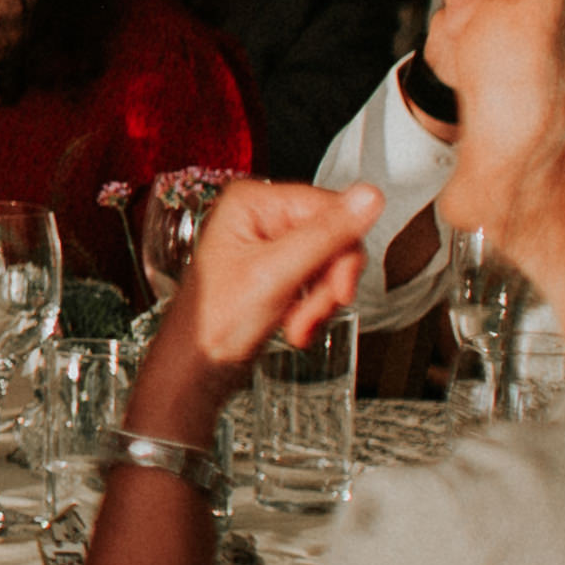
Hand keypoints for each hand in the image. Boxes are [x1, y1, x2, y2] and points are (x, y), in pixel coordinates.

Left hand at [124, 178, 379, 444]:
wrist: (196, 369)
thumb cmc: (213, 322)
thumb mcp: (276, 274)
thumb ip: (326, 235)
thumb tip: (368, 196)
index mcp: (253, 202)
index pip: (331, 209)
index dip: (344, 253)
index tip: (339, 289)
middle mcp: (261, 215)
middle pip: (335, 237)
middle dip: (328, 284)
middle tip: (310, 313)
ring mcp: (270, 243)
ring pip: (331, 263)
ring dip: (321, 302)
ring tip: (297, 324)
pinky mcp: (278, 270)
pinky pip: (320, 281)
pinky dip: (314, 308)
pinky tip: (295, 325)